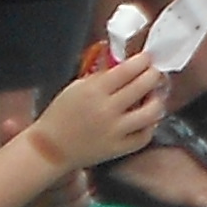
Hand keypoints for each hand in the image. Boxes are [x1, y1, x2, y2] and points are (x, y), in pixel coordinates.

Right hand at [27, 57, 163, 171]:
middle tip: (154, 72)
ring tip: (153, 96)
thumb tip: (124, 61)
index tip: (147, 58)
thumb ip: (101, 75)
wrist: (49, 149)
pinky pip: (145, 136)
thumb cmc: (60, 114)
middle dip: (154, 75)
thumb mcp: (76, 87)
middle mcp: (107, 110)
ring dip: (157, 101)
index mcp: (94, 91)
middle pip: (144, 86)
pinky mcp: (118, 149)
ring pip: (151, 113)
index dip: (143, 60)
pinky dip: (150, 126)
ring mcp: (114, 131)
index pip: (128, 69)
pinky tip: (146, 118)